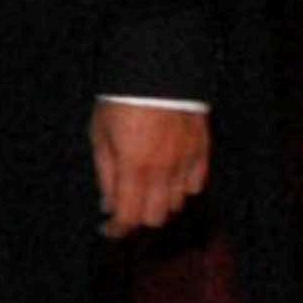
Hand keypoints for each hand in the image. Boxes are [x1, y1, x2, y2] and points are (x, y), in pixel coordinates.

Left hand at [92, 102, 210, 237]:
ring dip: (159, 202)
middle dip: (137, 218)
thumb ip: (106, 174)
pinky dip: (182, 188)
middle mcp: (164, 171)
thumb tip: (107, 205)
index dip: (117, 229)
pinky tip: (168, 178)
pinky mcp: (202, 151)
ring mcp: (187, 162)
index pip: (129, 216)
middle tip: (125, 207)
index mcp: (135, 168)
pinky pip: (196, 184)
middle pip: (156, 217)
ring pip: (177, 203)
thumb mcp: (100, 136)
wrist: (158, 72)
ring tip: (144, 188)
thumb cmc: (121, 102)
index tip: (108, 229)